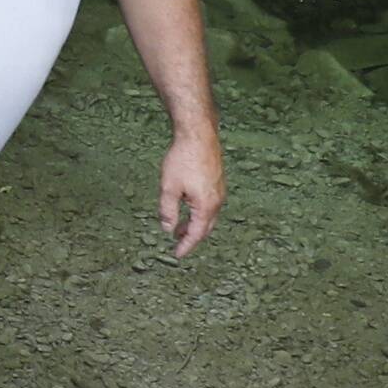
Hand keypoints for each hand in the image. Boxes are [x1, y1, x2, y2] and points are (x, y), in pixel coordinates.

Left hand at [158, 131, 225, 256]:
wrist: (198, 133)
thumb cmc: (183, 158)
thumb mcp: (169, 187)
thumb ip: (168, 211)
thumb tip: (167, 229)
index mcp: (206, 205)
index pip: (197, 234)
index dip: (186, 246)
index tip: (177, 255)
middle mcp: (217, 200)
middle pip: (205, 227)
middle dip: (191, 237)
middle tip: (178, 244)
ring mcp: (220, 190)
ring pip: (209, 216)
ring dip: (195, 224)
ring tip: (179, 228)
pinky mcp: (218, 181)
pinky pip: (210, 204)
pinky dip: (199, 212)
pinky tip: (188, 208)